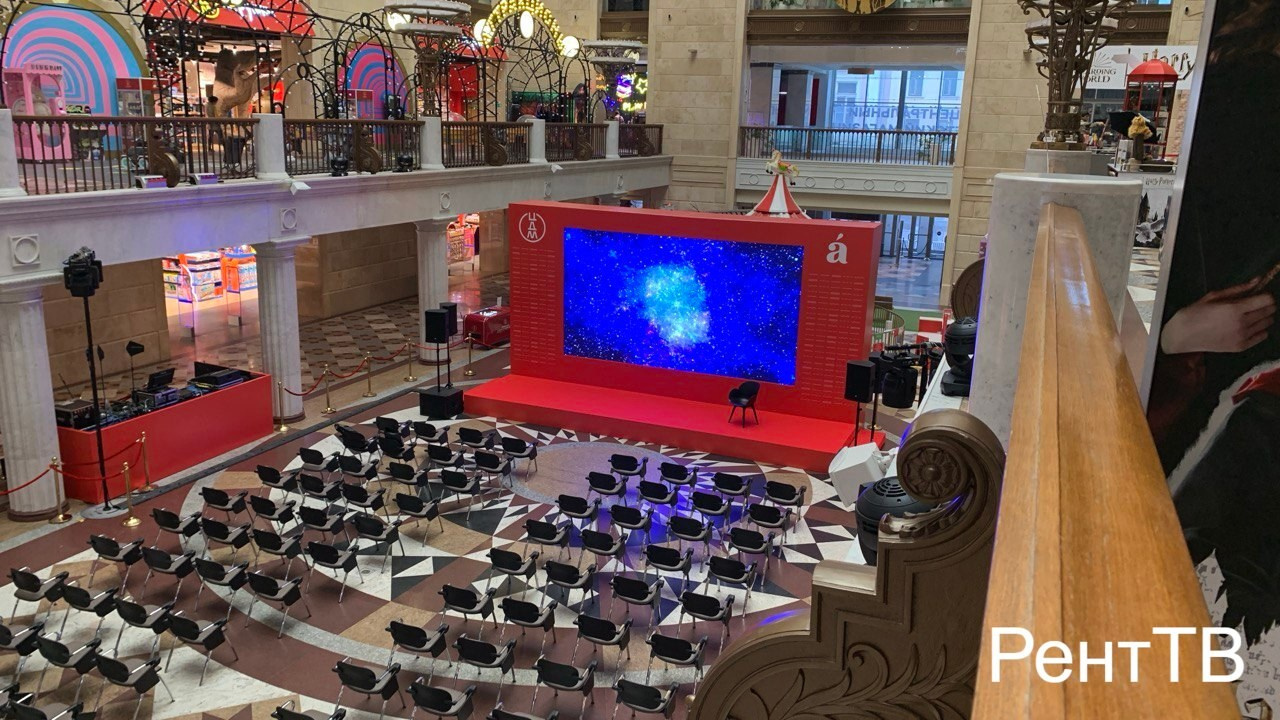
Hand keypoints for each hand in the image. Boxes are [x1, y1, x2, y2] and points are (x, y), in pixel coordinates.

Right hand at [1161, 278, 1276, 353]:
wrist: (1182, 336)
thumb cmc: (1194, 314)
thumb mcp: (1213, 296)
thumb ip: (1238, 289)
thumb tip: (1257, 280)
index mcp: (1234, 309)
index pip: (1267, 300)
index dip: (1265, 295)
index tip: (1259, 295)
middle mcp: (1241, 324)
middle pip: (1269, 311)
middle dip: (1265, 305)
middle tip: (1253, 304)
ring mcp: (1241, 337)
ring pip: (1267, 324)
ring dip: (1262, 317)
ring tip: (1248, 316)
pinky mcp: (1240, 346)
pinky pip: (1262, 336)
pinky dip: (1260, 330)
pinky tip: (1248, 327)